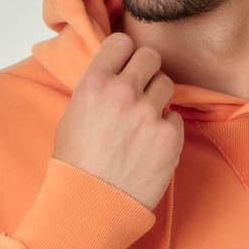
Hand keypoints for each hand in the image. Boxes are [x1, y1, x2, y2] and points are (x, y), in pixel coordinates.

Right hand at [53, 30, 183, 212]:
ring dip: (158, 98)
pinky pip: (175, 119)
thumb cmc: (76, 167)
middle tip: (141, 91)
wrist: (90, 207)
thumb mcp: (73, 115)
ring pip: (166, 84)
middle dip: (147, 71)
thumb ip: (96, 89)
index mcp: (94, 83)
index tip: (126, 68)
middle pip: (150, 57)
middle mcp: (122, 92)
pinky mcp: (168, 138)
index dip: (125, 55)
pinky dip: (166, 130)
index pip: (122, 42)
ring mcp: (148, 114)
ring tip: (144, 122)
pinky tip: (150, 146)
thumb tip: (114, 75)